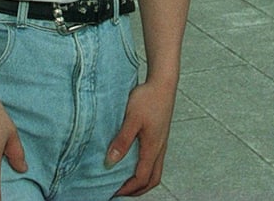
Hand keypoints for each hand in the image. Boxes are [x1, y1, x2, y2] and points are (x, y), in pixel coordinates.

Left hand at [107, 80, 176, 196]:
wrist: (163, 83)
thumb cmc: (148, 98)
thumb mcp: (132, 118)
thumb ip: (122, 141)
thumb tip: (110, 162)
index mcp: (153, 147)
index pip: (142, 178)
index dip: (127, 189)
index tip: (112, 192)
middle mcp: (159, 148)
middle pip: (152, 180)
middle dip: (136, 190)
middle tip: (119, 191)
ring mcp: (161, 142)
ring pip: (155, 171)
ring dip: (141, 180)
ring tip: (125, 180)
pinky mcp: (160, 136)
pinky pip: (154, 161)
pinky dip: (144, 169)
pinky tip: (132, 162)